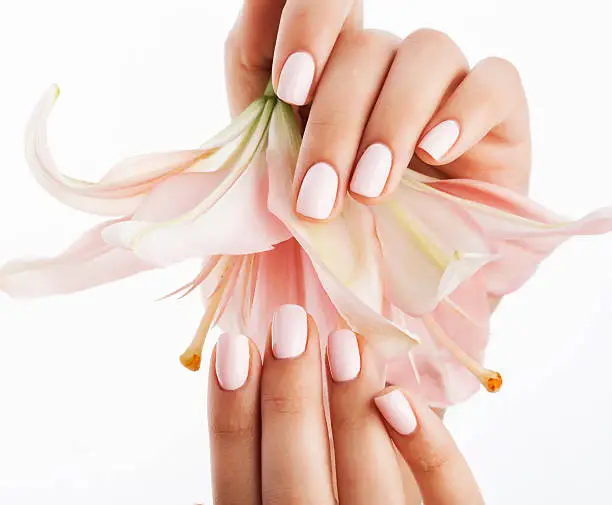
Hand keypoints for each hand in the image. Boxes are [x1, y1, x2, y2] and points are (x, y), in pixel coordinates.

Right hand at [208, 304, 484, 503]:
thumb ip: (288, 449)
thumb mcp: (305, 480)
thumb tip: (278, 365)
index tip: (235, 346)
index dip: (232, 419)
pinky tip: (398, 397)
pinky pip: (447, 503)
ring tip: (346, 341)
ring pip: (365, 494)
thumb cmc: (340, 492)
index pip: (239, 486)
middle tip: (291, 325)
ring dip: (351, 413)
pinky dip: (428, 452)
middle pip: (295, 486)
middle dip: (288, 401)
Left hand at [225, 2, 530, 221]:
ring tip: (371, 191)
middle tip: (320, 198)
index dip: (308, 29)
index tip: (288, 88)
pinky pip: (495, 81)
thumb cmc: (343, 248)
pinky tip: (436, 153)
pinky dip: (464, 112)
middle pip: (365, 50)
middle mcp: (389, 73)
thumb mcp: (289, 201)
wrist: (409, 295)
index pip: (326, 16)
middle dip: (335, 124)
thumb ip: (263, 139)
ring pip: (426, 53)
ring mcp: (446, 88)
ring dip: (391, 123)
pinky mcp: (502, 116)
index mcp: (334, 82)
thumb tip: (257, 81)